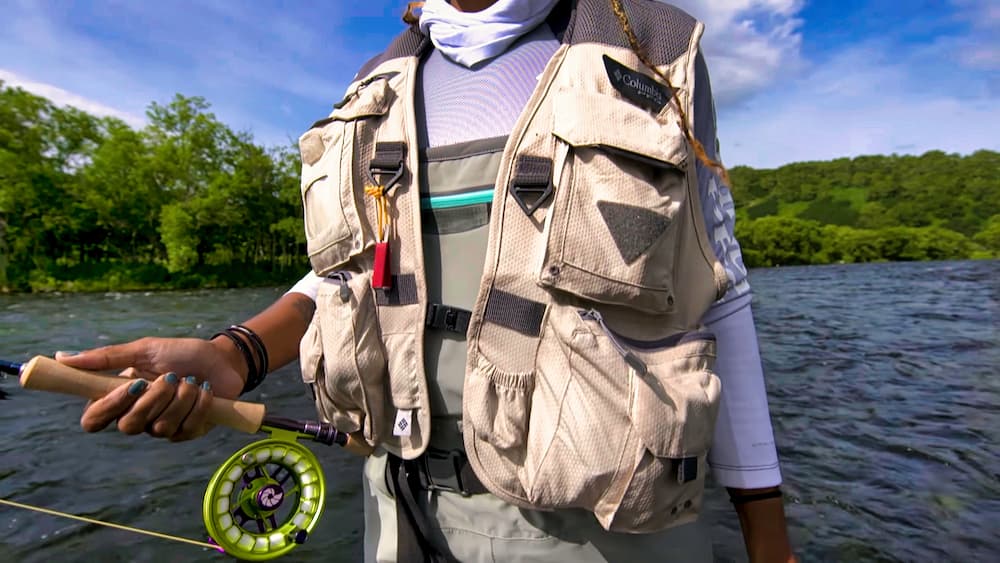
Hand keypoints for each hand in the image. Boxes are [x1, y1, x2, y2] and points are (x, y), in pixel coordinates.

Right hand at [56, 337, 244, 440]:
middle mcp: (138, 417)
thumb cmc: (181, 353)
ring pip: (160, 428)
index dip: (106, 409)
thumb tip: (61, 356)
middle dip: (152, 400)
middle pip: (128, 426)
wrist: (222, 359)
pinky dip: (199, 405)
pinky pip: (186, 428)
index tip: (130, 386)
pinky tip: (205, 390)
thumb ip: (106, 357)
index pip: (93, 420)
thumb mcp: (144, 350)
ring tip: (192, 380)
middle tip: (170, 376)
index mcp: (120, 397)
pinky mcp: (189, 432)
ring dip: (180, 399)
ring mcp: (163, 427)